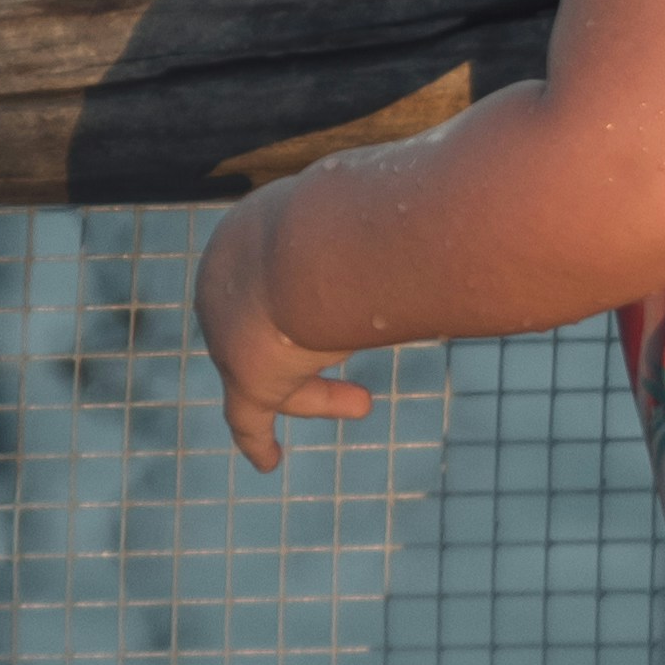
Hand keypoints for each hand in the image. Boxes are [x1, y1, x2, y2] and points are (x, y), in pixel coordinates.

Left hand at [194, 185, 375, 477]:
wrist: (318, 242)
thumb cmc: (356, 212)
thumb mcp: (369, 204)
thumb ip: (391, 214)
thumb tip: (439, 203)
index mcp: (247, 233)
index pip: (274, 269)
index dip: (312, 290)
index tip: (347, 301)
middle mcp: (225, 283)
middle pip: (269, 322)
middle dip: (311, 341)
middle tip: (351, 351)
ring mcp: (226, 332)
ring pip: (269, 371)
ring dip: (314, 390)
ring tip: (365, 402)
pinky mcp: (244, 377)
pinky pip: (245, 418)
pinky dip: (257, 439)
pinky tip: (270, 462)